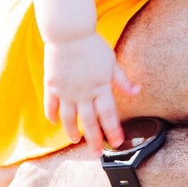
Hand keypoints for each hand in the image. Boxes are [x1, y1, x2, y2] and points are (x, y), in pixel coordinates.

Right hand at [44, 32, 139, 151]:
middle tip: (97, 153)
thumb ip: (122, 80)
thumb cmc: (92, 45)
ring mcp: (66, 91)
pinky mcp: (52, 86)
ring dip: (72, 131)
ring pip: (69, 118)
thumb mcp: (111, 62)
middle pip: (89, 122)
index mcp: (100, 87)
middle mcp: (83, 93)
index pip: (108, 114)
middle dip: (94, 140)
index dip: (113, 130)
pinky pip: (50, 106)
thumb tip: (137, 91)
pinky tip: (55, 123)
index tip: (117, 142)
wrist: (69, 33)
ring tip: (76, 140)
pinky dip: (52, 116)